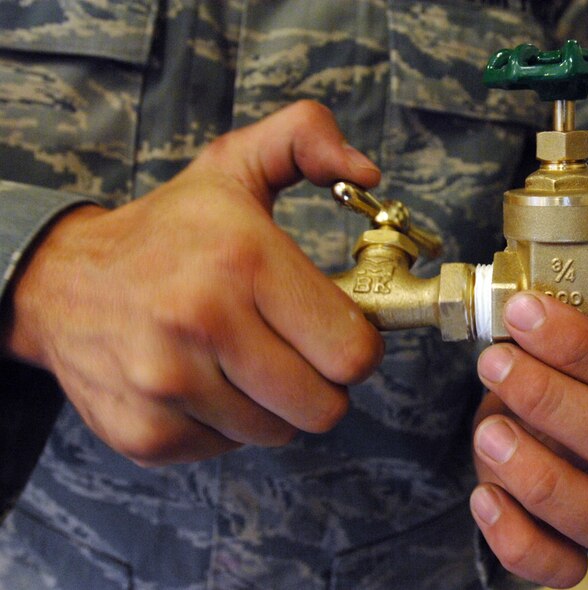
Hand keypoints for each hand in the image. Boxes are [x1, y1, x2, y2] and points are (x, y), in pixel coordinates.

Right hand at [1, 100, 384, 465]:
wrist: (61, 284)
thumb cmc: (167, 230)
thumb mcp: (235, 166)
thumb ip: (308, 141)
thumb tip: (368, 171)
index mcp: (241, 258)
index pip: (352, 352)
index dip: (358, 345)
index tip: (336, 327)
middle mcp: (200, 323)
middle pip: (324, 406)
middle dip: (321, 380)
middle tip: (292, 345)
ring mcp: (167, 385)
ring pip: (279, 433)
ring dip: (273, 403)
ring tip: (240, 357)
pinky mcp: (145, 433)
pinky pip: (231, 449)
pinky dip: (228, 423)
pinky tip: (204, 380)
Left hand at [471, 292, 587, 587]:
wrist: (507, 430)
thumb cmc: (526, 382)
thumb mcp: (529, 344)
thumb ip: (532, 328)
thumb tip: (515, 296)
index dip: (579, 345)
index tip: (523, 312)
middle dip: (553, 401)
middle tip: (497, 365)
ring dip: (541, 475)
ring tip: (488, 433)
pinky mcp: (570, 548)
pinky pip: (566, 568)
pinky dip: (521, 540)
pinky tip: (485, 496)